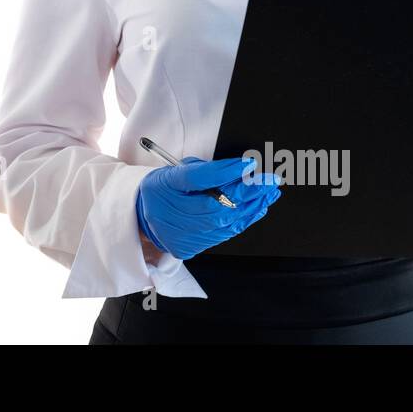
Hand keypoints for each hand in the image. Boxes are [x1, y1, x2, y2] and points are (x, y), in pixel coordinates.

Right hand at [135, 156, 281, 259]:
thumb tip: (238, 169)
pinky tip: (257, 209)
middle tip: (270, 181)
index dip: (227, 173)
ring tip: (270, 193)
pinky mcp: (192, 247)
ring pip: (224, 223)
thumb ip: (205, 170)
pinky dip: (243, 221)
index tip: (250, 164)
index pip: (202, 180)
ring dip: (252, 208)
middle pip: (219, 205)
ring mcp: (184, 235)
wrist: (141, 216)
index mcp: (168, 189)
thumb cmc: (161, 189)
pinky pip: (223, 234)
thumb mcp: (176, 170)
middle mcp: (175, 215)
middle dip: (249, 193)